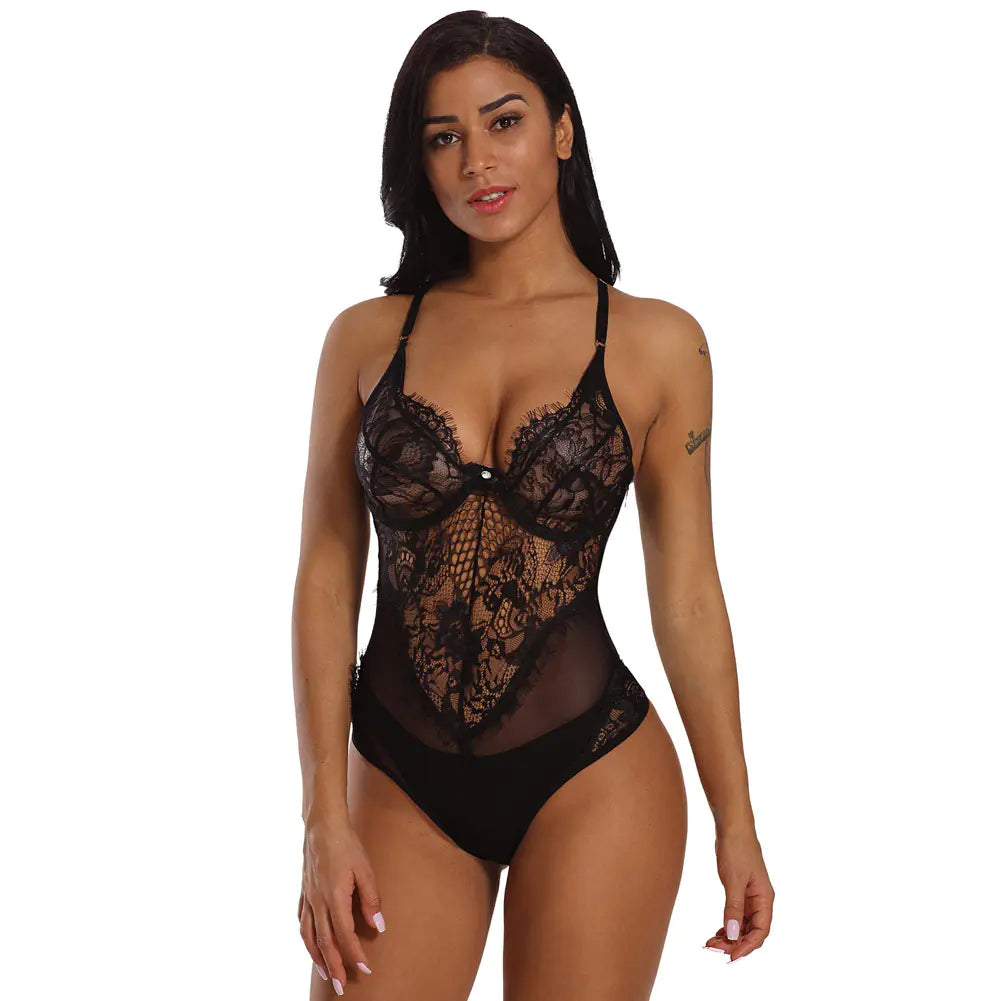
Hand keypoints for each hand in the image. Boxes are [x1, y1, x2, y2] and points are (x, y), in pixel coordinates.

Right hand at [298, 816, 385, 992]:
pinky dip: (306, 938)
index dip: (354, 954)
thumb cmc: (346, 844)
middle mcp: (318, 902)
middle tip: (342, 986)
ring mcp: (308, 898)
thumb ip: (371, 898)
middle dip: (334, 966)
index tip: (364, 969)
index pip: (345, 935)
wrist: (322, 825)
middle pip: (324, 942)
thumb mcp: (365, 869)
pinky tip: (311, 944)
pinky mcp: (304, 892)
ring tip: (325, 974)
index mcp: (334, 897)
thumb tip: (378, 925)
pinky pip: (302, 921)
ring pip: (309, 935)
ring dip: (317, 957)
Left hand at [703, 825, 773, 963]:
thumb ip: (733, 907)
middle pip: (751, 931)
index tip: (730, 957)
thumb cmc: (736, 848)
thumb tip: (733, 935)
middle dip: (734, 943)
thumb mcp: (733, 879)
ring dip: (730, 936)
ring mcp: (750, 895)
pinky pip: (737, 915)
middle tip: (713, 948)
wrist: (732, 825)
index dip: (747, 947)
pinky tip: (717, 931)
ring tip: (711, 942)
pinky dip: (728, 925)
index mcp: (764, 898)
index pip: (760, 931)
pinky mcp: (740, 890)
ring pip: (743, 924)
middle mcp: (760, 900)